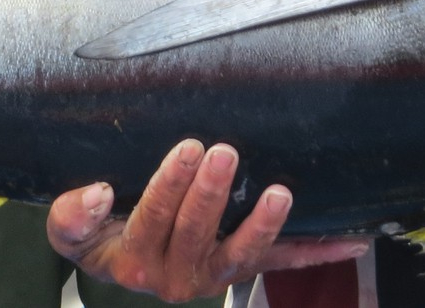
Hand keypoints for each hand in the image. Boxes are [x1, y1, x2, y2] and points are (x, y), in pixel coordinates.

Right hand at [46, 140, 368, 301]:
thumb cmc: (100, 234)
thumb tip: (95, 193)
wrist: (121, 264)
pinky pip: (284, 262)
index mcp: (135, 260)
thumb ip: (72, 216)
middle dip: (211, 193)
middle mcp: (178, 274)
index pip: (153, 219)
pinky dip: (318, 251)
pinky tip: (352, 238)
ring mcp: (217, 273)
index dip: (170, 186)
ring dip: (264, 225)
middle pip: (197, 233)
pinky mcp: (246, 269)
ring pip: (244, 255)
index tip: (187, 149)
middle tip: (224, 151)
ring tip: (279, 192)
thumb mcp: (72, 231)